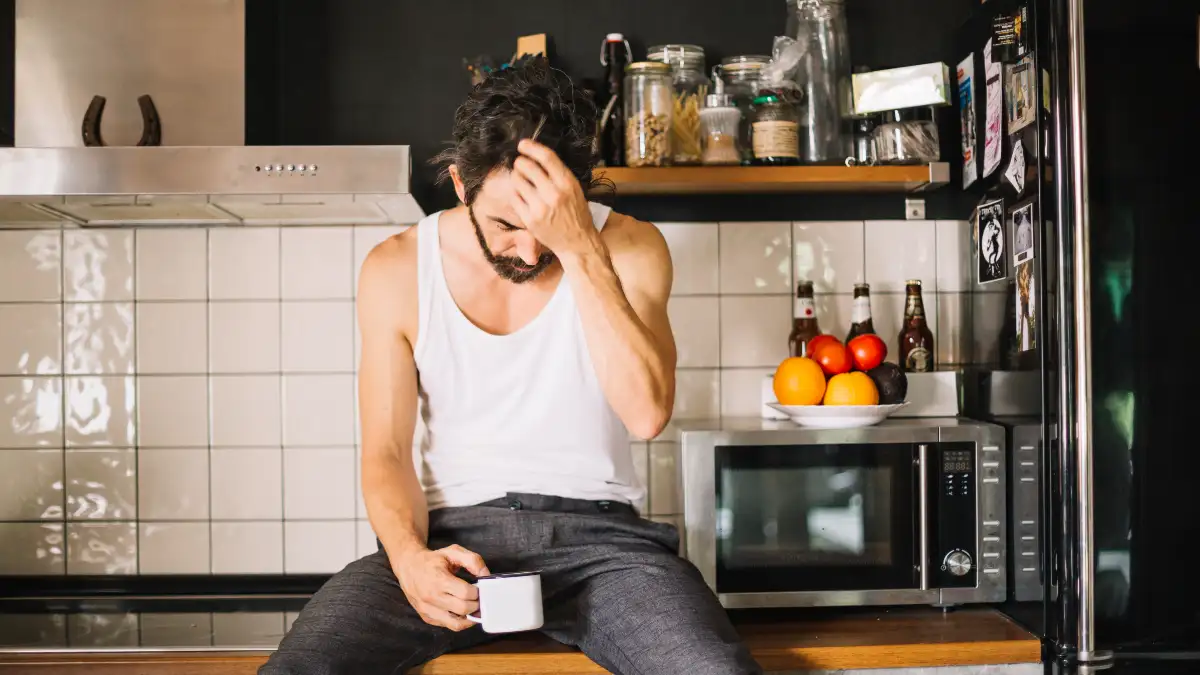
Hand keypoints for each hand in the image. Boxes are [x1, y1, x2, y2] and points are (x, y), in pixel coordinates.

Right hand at [392, 544, 489, 630]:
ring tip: (473, 607)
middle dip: (476, 604)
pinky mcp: (426, 617)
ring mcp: (428, 610)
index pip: (466, 593)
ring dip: (469, 617)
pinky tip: (461, 611)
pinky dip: (458, 620)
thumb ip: (473, 561)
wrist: (408, 566)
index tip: (479, 588)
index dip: (478, 591)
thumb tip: (486, 575)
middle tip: (479, 598)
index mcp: (438, 579)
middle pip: (464, 609)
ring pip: (456, 624)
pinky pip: (447, 625)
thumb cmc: (432, 560)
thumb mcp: (453, 552)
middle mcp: (431, 597)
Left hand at [508, 139, 598, 257]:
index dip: (532, 147)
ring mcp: (539, 208)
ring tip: (521, 179)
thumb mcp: (575, 189)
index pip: (546, 158)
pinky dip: (515, 192)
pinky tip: (521, 193)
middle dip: (520, 162)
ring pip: (518, 181)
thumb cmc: (577, 214)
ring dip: (516, 176)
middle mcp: (553, 194)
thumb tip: (536, 157)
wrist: (577, 243)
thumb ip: (558, 174)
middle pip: (528, 167)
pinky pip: (514, 197)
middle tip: (520, 163)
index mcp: (567, 183)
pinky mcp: (529, 219)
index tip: (522, 144)